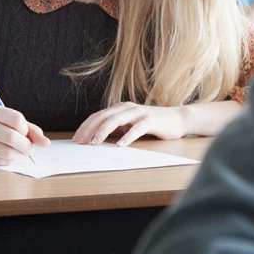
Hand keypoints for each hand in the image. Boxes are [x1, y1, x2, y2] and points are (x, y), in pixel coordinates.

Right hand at [0, 104, 49, 165]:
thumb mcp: (13, 122)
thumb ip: (32, 130)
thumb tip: (46, 143)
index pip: (16, 119)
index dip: (26, 130)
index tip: (26, 134)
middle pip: (11, 137)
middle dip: (26, 146)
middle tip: (29, 149)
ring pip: (6, 152)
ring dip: (19, 155)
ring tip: (20, 152)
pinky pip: (0, 162)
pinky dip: (9, 161)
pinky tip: (8, 156)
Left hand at [72, 103, 188, 144]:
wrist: (177, 119)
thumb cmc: (152, 124)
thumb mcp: (130, 125)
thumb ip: (117, 128)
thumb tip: (97, 139)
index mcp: (120, 108)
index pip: (98, 116)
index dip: (86, 126)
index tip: (76, 138)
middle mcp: (127, 108)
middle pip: (103, 117)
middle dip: (89, 130)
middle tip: (80, 142)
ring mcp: (138, 113)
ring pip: (116, 121)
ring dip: (103, 132)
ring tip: (94, 143)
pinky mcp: (150, 121)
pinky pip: (136, 129)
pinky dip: (127, 137)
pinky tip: (120, 145)